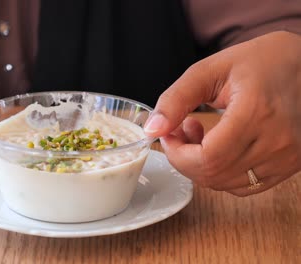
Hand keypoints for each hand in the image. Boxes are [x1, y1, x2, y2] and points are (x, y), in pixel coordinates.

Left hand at [144, 31, 300, 195]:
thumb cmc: (262, 61)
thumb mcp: (212, 69)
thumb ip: (176, 99)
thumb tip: (153, 129)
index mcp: (256, 113)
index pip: (207, 158)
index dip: (177, 153)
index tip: (168, 134)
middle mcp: (276, 142)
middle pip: (213, 175)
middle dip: (184, 158)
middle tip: (181, 131)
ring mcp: (287, 158)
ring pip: (226, 184)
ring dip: (201, 166)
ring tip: (201, 134)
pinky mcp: (290, 165)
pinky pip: (244, 186)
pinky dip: (221, 173)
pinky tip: (219, 147)